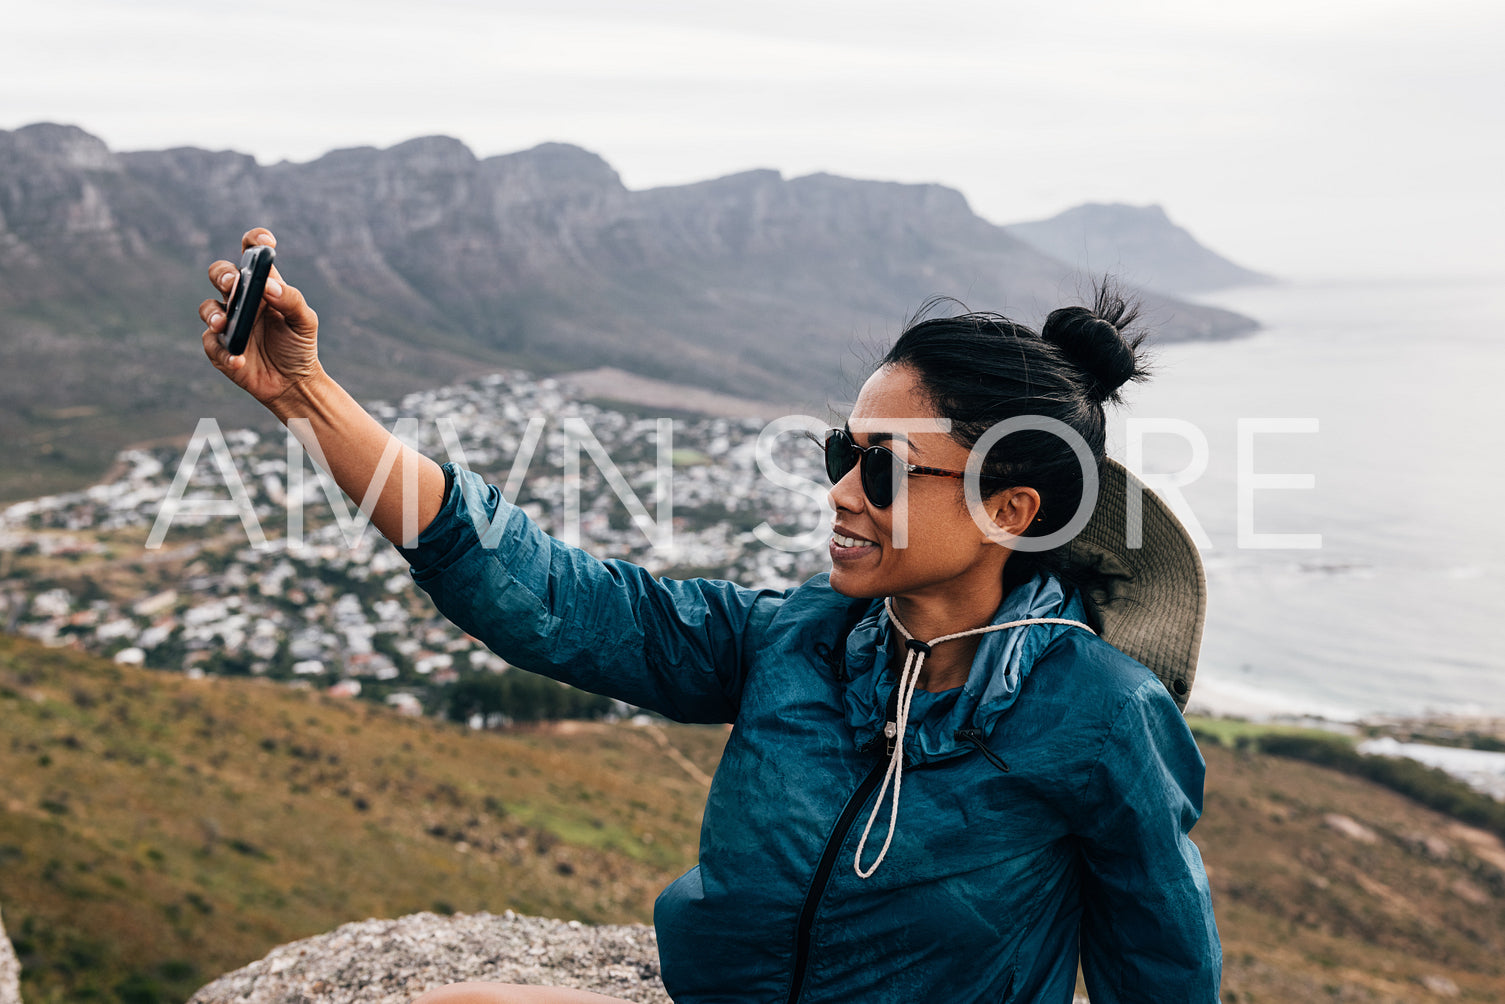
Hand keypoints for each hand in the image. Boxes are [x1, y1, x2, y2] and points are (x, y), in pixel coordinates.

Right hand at [198, 227, 322, 412]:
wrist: (292, 383)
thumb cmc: (298, 345)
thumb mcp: (304, 322)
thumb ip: (291, 300)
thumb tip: (269, 286)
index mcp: (262, 285)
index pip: (252, 254)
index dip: (255, 241)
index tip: (265, 242)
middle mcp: (240, 299)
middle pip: (221, 274)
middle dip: (223, 275)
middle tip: (233, 283)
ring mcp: (227, 322)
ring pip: (208, 307)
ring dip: (213, 313)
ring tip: (224, 324)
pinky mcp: (219, 347)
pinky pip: (212, 344)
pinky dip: (224, 352)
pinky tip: (239, 360)